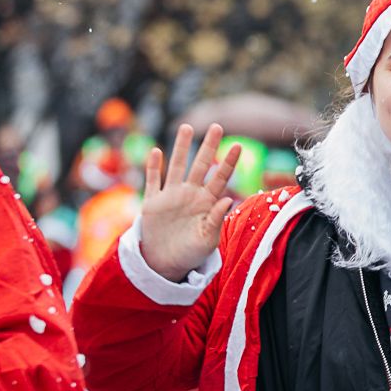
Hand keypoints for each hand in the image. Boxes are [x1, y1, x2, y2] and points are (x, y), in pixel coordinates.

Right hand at [138, 124, 240, 280]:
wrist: (165, 264)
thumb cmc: (192, 254)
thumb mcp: (208, 239)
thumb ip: (216, 218)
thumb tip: (228, 198)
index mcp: (207, 203)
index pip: (220, 178)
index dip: (229, 162)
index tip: (238, 145)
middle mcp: (190, 194)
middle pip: (200, 165)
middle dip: (208, 146)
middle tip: (217, 126)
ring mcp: (171, 196)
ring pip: (177, 166)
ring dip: (180, 148)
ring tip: (186, 127)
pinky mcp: (153, 202)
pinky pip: (153, 181)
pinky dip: (153, 167)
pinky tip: (156, 152)